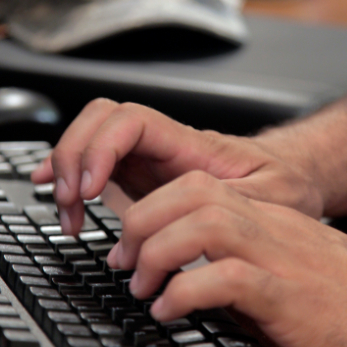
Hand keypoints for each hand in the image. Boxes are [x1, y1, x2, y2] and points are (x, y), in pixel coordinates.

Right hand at [31, 98, 323, 234]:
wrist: (284, 179)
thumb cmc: (279, 184)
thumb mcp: (271, 198)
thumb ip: (231, 206)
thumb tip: (185, 227)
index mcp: (190, 144)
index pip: (131, 120)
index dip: (101, 148)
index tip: (91, 190)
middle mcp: (162, 146)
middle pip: (99, 120)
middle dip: (74, 156)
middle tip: (72, 202)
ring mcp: (148, 160)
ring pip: (90, 139)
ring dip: (67, 171)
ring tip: (68, 213)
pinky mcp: (140, 178)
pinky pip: (95, 165)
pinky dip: (70, 177)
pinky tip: (62, 194)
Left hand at [107, 170, 346, 346]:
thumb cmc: (325, 295)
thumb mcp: (270, 264)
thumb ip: (228, 257)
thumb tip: (179, 267)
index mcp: (260, 216)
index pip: (196, 186)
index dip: (151, 208)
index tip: (129, 243)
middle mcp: (268, 226)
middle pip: (194, 194)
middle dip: (145, 220)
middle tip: (125, 258)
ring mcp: (281, 257)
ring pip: (207, 224)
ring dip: (160, 252)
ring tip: (142, 285)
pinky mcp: (290, 295)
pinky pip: (228, 278)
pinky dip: (186, 290)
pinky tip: (168, 310)